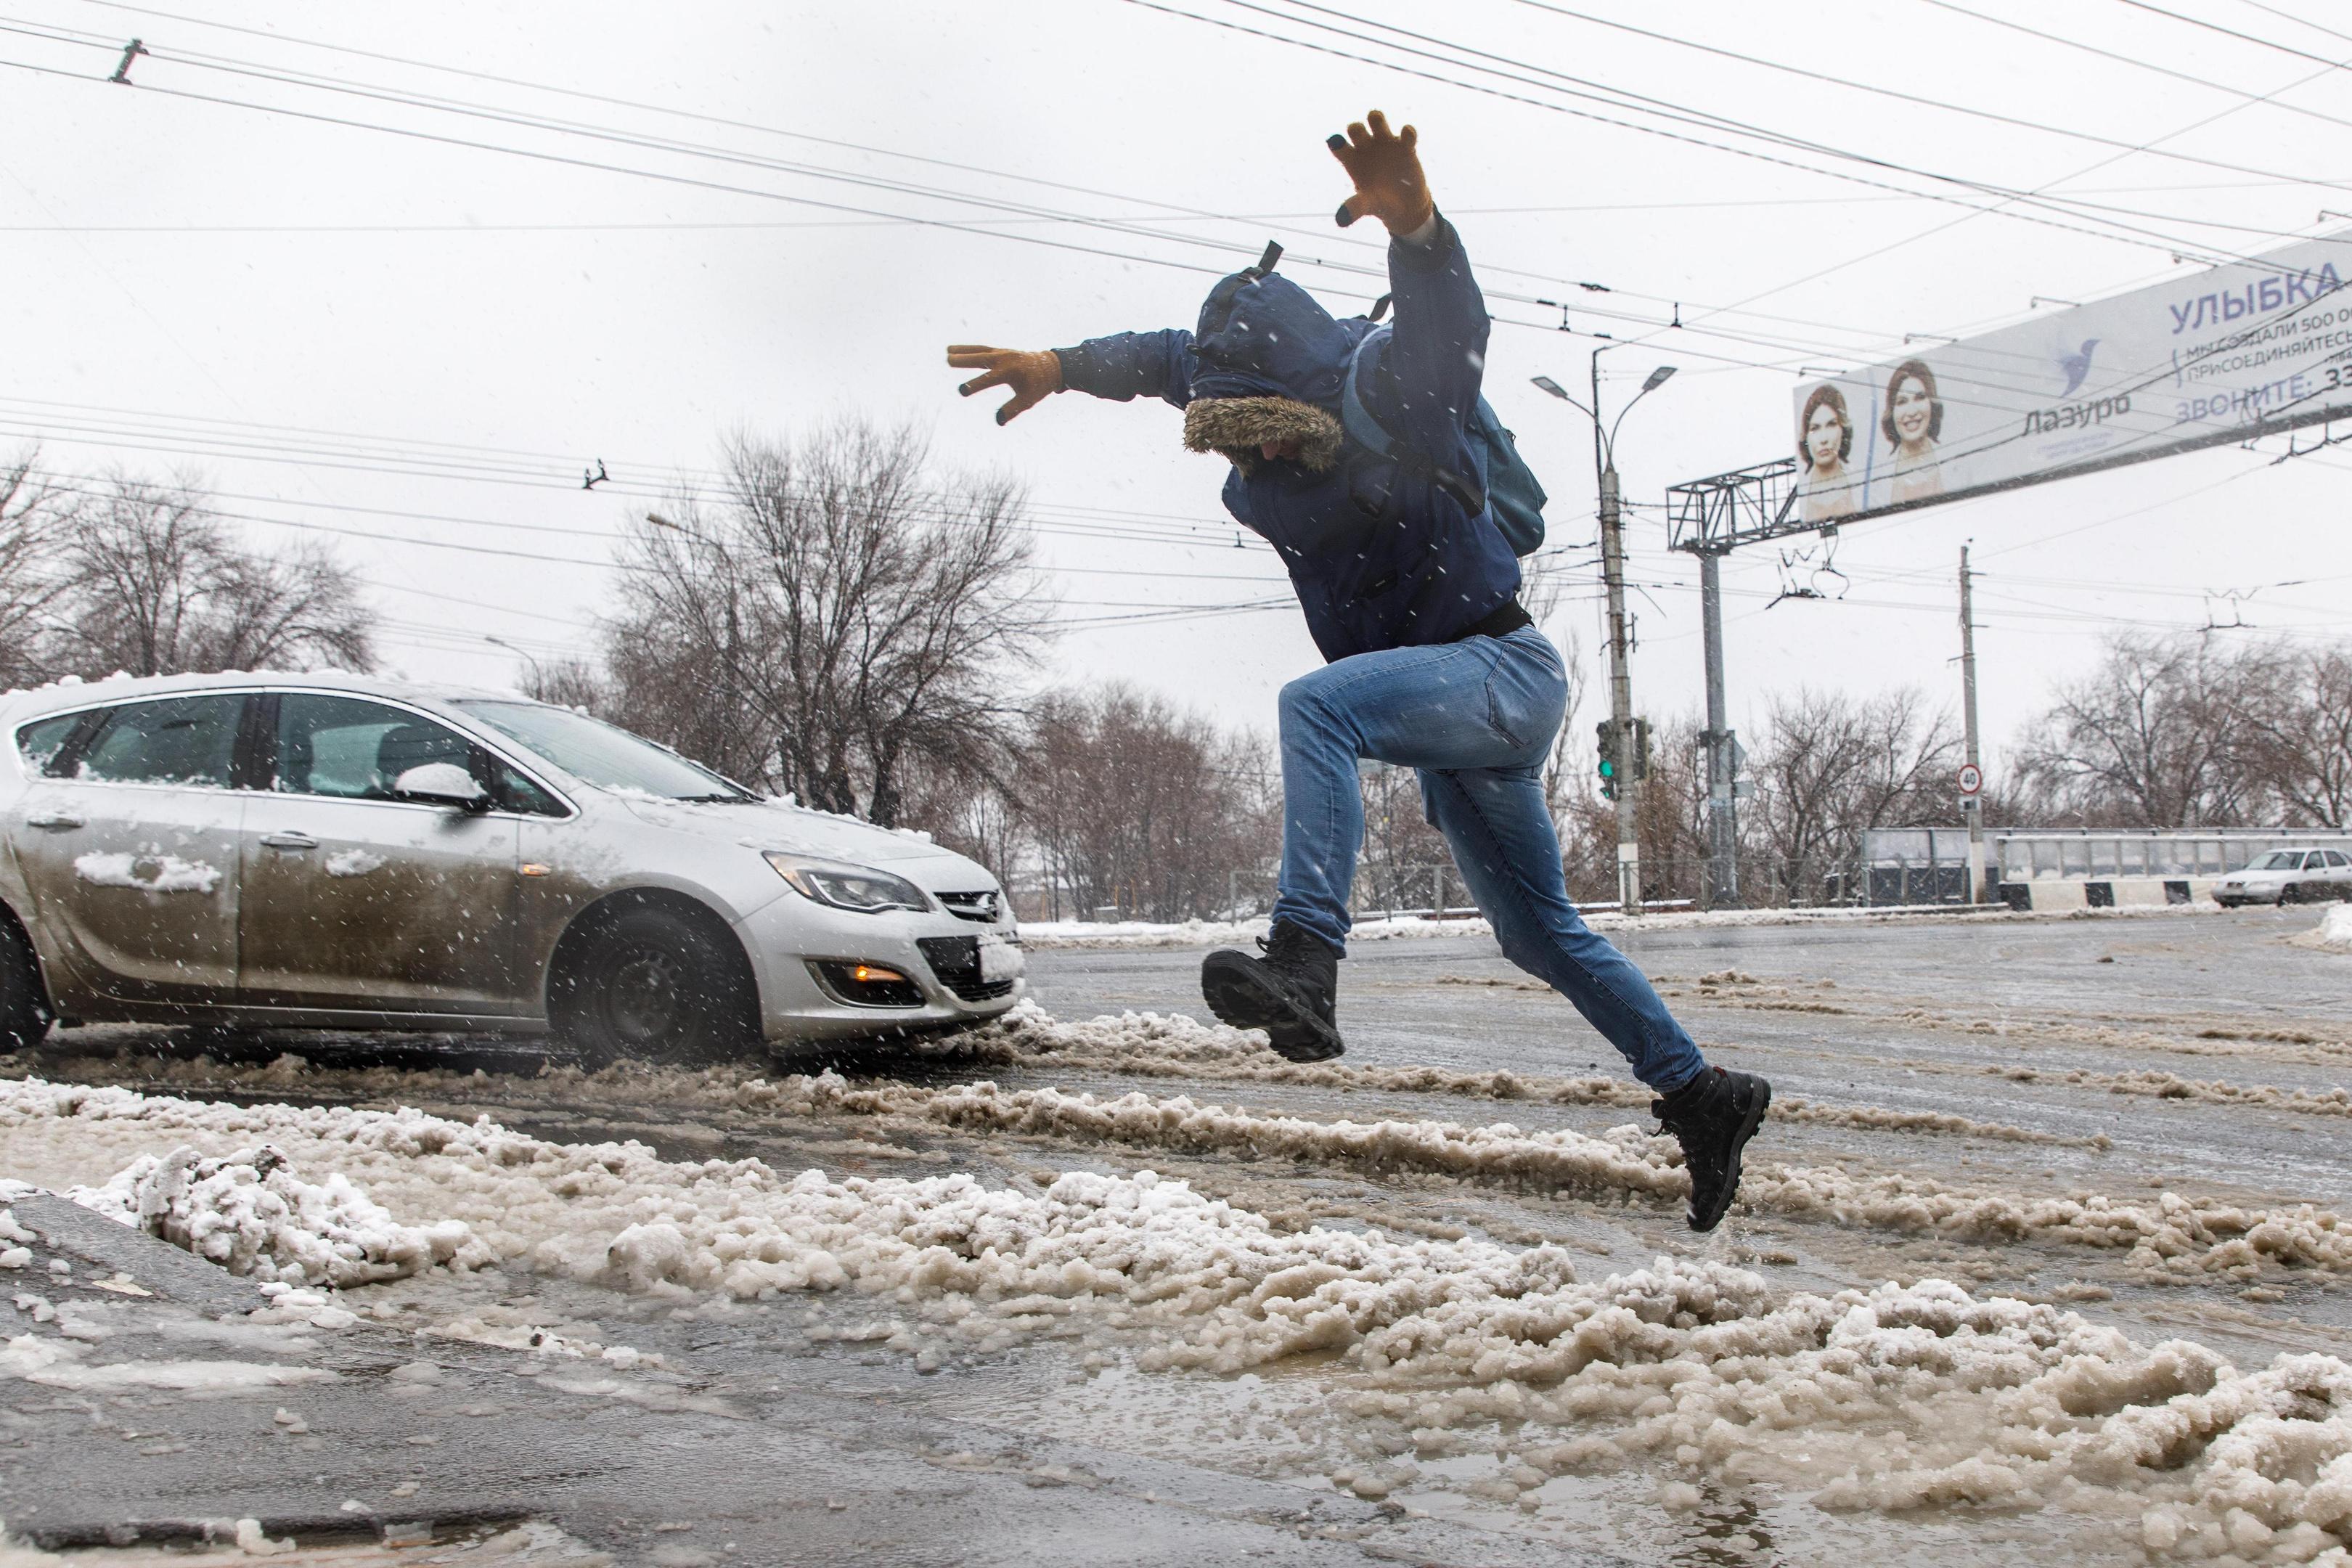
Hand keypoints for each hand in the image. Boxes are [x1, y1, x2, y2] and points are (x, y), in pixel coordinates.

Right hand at [947, 345, 1062, 424]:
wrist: (1049, 367)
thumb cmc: (1038, 386)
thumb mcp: (1027, 400)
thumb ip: (1013, 409)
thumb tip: (998, 421)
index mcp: (1011, 371)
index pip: (989, 379)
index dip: (975, 385)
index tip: (962, 391)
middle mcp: (1005, 359)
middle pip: (981, 359)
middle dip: (965, 360)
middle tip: (949, 361)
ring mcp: (1002, 353)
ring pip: (979, 350)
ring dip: (963, 351)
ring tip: (947, 352)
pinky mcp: (1000, 351)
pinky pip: (982, 349)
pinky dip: (969, 349)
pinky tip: (955, 349)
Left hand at [1327, 110, 1432, 233]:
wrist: (1406, 206)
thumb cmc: (1380, 203)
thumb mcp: (1368, 206)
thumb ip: (1355, 208)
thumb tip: (1340, 220)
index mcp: (1352, 161)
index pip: (1339, 147)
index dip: (1336, 143)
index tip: (1335, 141)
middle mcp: (1366, 148)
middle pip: (1356, 129)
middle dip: (1356, 129)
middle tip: (1360, 135)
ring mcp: (1386, 145)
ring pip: (1377, 122)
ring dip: (1376, 118)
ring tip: (1375, 119)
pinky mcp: (1406, 147)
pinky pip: (1406, 134)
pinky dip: (1407, 132)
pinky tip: (1408, 135)